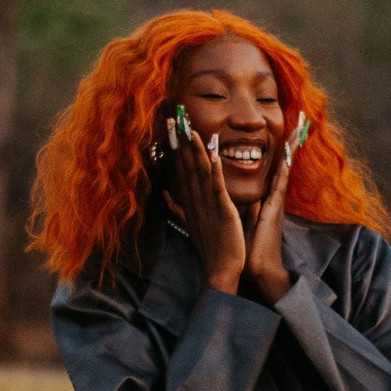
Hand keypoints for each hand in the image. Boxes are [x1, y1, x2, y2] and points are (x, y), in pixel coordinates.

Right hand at [165, 111, 246, 294]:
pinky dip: (214, 171)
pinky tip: (213, 154)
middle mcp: (195, 201)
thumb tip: (166, 195)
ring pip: (199, 172)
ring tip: (189, 129)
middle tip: (172, 120)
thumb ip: (180, 207)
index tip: (169, 130)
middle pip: (185, 166)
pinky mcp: (223, 211)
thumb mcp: (191, 223)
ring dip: (194, 150)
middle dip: (179, 142)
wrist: (220, 270)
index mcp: (190, 202)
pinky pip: (217, 187)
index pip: (180, 170)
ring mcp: (208, 205)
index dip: (174, 149)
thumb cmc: (211, 248)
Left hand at [242, 112, 306, 305]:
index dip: (279, 148)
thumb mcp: (241, 219)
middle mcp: (274, 195)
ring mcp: (277, 201)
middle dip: (293, 140)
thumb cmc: (248, 247)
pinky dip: (284, 166)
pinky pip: (280, 182)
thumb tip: (235, 193)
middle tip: (303, 117)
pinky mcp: (274, 208)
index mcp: (266, 197)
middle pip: (284, 162)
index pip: (273, 166)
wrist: (257, 268)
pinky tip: (287, 151)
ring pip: (285, 167)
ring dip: (292, 147)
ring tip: (300, 126)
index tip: (286, 129)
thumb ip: (241, 205)